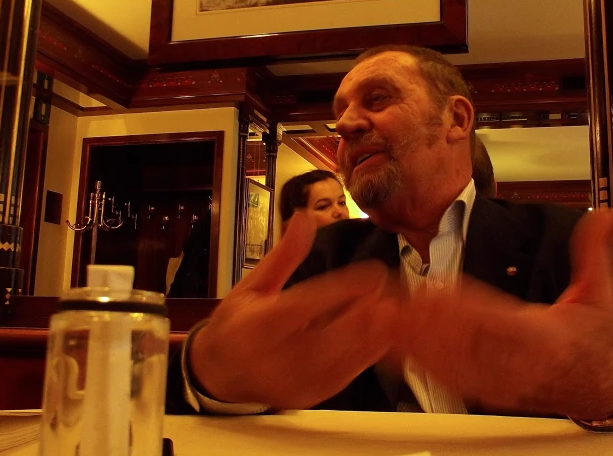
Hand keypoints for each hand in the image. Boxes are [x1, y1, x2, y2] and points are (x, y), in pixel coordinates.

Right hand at [190, 212, 399, 408]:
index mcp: (259, 325)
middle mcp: (274, 357)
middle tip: (389, 291)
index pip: (306, 305)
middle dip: (365, 312)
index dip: (343, 289)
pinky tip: (381, 335)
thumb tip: (305, 217)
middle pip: (330, 336)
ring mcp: (293, 382)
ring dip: (372, 334)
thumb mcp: (252, 285)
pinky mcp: (308, 396)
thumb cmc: (237, 324)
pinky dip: (366, 355)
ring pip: (342, 359)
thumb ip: (284, 255)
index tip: (373, 272)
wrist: (219, 375)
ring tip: (392, 310)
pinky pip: (344, 376)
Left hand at [395, 210, 612, 419]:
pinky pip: (448, 378)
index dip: (468, 307)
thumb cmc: (592, 337)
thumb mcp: (600, 292)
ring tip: (390, 317)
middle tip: (398, 299)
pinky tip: (398, 345)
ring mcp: (500, 381)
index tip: (438, 290)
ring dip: (417, 341)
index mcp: (547, 339)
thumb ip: (594, 251)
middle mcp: (520, 365)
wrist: (597, 386)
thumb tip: (606, 213)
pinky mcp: (485, 390)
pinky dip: (420, 362)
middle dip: (430, 322)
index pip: (503, 323)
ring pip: (451, 362)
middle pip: (467, 344)